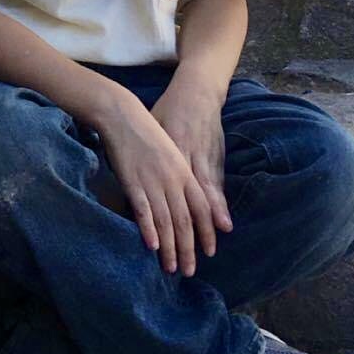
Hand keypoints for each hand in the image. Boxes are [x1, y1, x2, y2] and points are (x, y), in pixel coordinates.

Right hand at [94, 87, 217, 275]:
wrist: (123, 115)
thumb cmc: (147, 133)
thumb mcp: (171, 153)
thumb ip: (180, 177)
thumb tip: (187, 203)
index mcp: (184, 172)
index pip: (201, 208)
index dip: (206, 231)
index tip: (210, 252)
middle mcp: (172, 179)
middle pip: (185, 220)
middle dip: (189, 249)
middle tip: (189, 271)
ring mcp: (153, 180)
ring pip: (166, 220)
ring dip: (170, 247)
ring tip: (171, 268)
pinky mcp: (133, 181)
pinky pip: (144, 209)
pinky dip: (149, 228)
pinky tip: (152, 246)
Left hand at [151, 70, 232, 249]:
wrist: (197, 92)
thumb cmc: (167, 110)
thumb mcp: (151, 128)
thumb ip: (143, 156)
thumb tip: (130, 184)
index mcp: (170, 152)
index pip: (167, 193)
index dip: (164, 219)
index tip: (162, 245)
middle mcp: (189, 160)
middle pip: (189, 204)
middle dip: (188, 235)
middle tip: (187, 262)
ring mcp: (206, 160)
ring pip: (207, 199)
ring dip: (208, 226)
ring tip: (210, 249)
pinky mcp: (216, 159)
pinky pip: (217, 188)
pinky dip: (219, 207)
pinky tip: (222, 225)